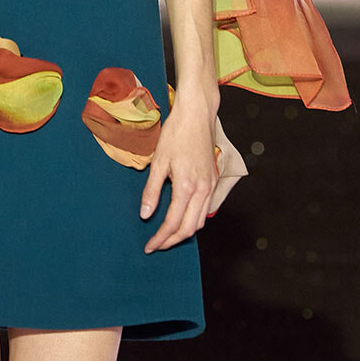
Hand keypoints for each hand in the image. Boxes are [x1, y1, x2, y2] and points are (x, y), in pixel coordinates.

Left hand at [139, 95, 218, 252]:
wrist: (197, 115)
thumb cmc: (176, 134)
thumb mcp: (158, 162)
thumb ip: (152, 191)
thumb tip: (146, 215)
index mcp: (187, 186)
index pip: (173, 223)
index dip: (160, 238)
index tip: (149, 246)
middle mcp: (203, 189)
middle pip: (189, 228)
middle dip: (172, 241)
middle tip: (156, 245)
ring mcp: (211, 185)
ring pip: (200, 221)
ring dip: (184, 232)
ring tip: (167, 235)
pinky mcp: (213, 180)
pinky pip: (206, 209)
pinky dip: (193, 219)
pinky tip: (181, 217)